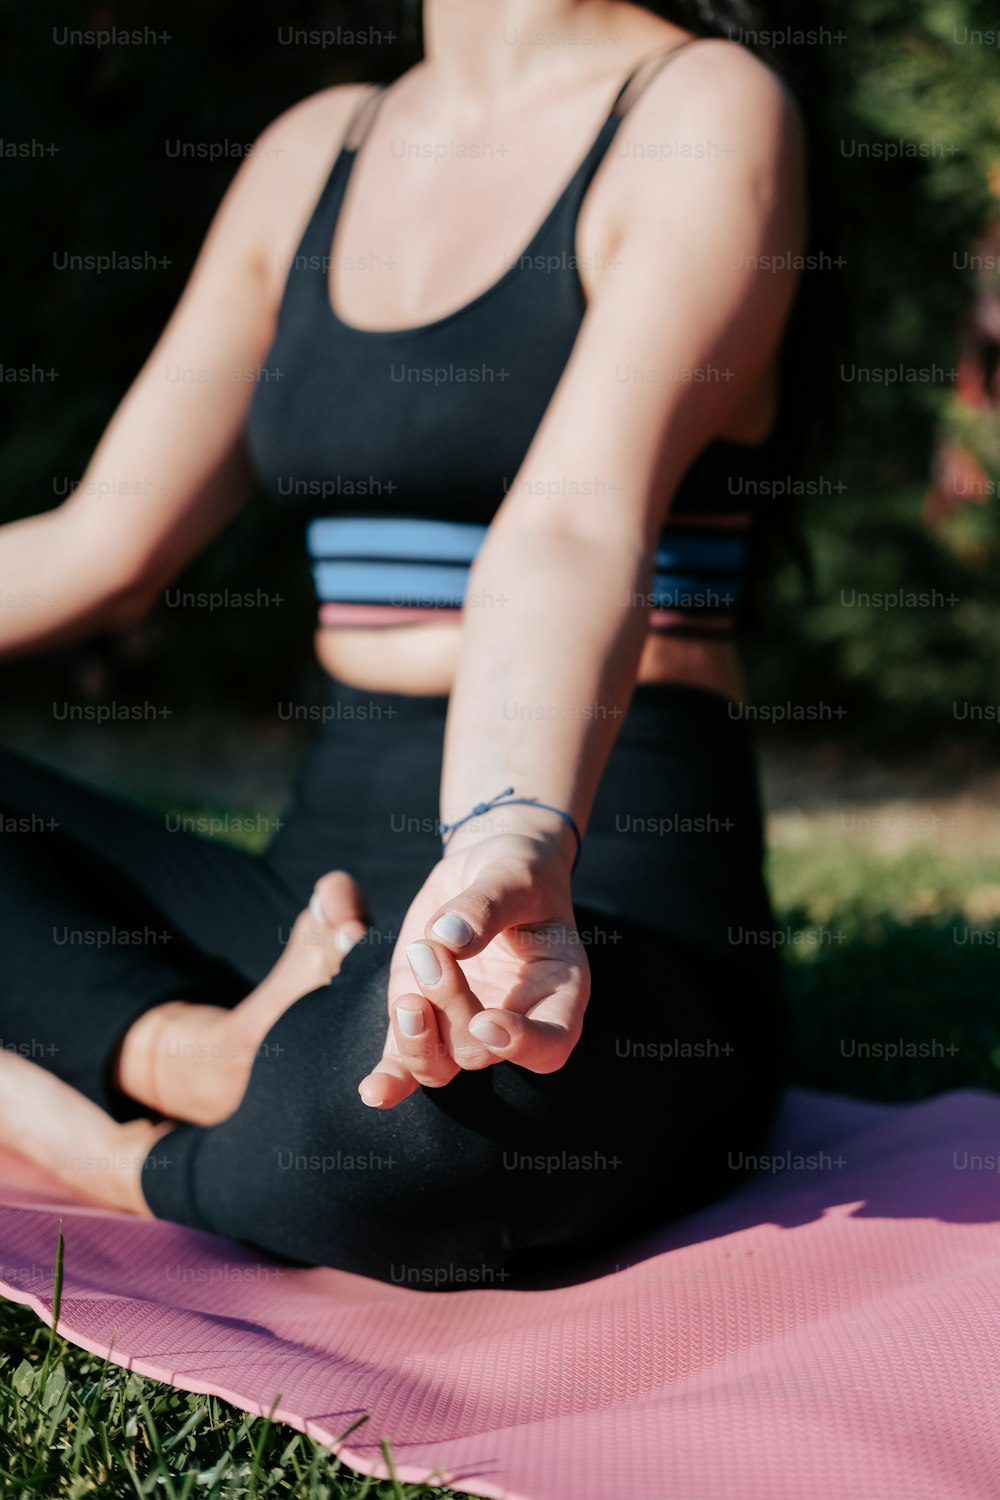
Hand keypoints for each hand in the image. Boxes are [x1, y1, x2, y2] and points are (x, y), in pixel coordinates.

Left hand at [358, 828, 589, 1108]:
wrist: (488, 868)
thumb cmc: (518, 871)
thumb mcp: (512, 874)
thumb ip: (485, 905)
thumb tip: (446, 938)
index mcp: (557, 990)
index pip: (552, 1042)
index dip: (523, 1045)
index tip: (487, 1021)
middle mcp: (515, 1019)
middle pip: (481, 1048)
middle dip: (450, 1006)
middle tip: (430, 948)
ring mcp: (466, 1025)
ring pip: (442, 1065)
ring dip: (417, 1041)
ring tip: (407, 996)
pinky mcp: (427, 1018)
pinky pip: (407, 1063)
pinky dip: (391, 1080)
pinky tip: (372, 1091)